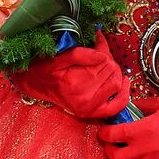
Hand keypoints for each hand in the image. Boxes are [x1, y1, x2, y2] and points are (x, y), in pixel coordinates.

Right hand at [9, 30, 129, 119]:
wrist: (34, 84)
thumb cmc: (46, 68)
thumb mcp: (60, 57)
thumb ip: (81, 54)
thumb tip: (102, 55)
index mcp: (75, 83)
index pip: (104, 61)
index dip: (103, 50)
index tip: (98, 44)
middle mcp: (83, 98)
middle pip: (111, 71)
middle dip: (109, 60)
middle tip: (100, 54)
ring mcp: (88, 108)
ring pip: (116, 84)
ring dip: (115, 72)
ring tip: (105, 66)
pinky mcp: (91, 114)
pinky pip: (116, 106)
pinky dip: (124, 95)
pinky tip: (124, 82)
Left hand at [97, 93, 158, 158]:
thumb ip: (142, 107)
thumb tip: (129, 109)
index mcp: (144, 129)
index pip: (113, 136)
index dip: (104, 134)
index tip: (104, 132)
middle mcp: (149, 149)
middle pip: (118, 158)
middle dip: (111, 150)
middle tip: (113, 145)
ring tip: (127, 157)